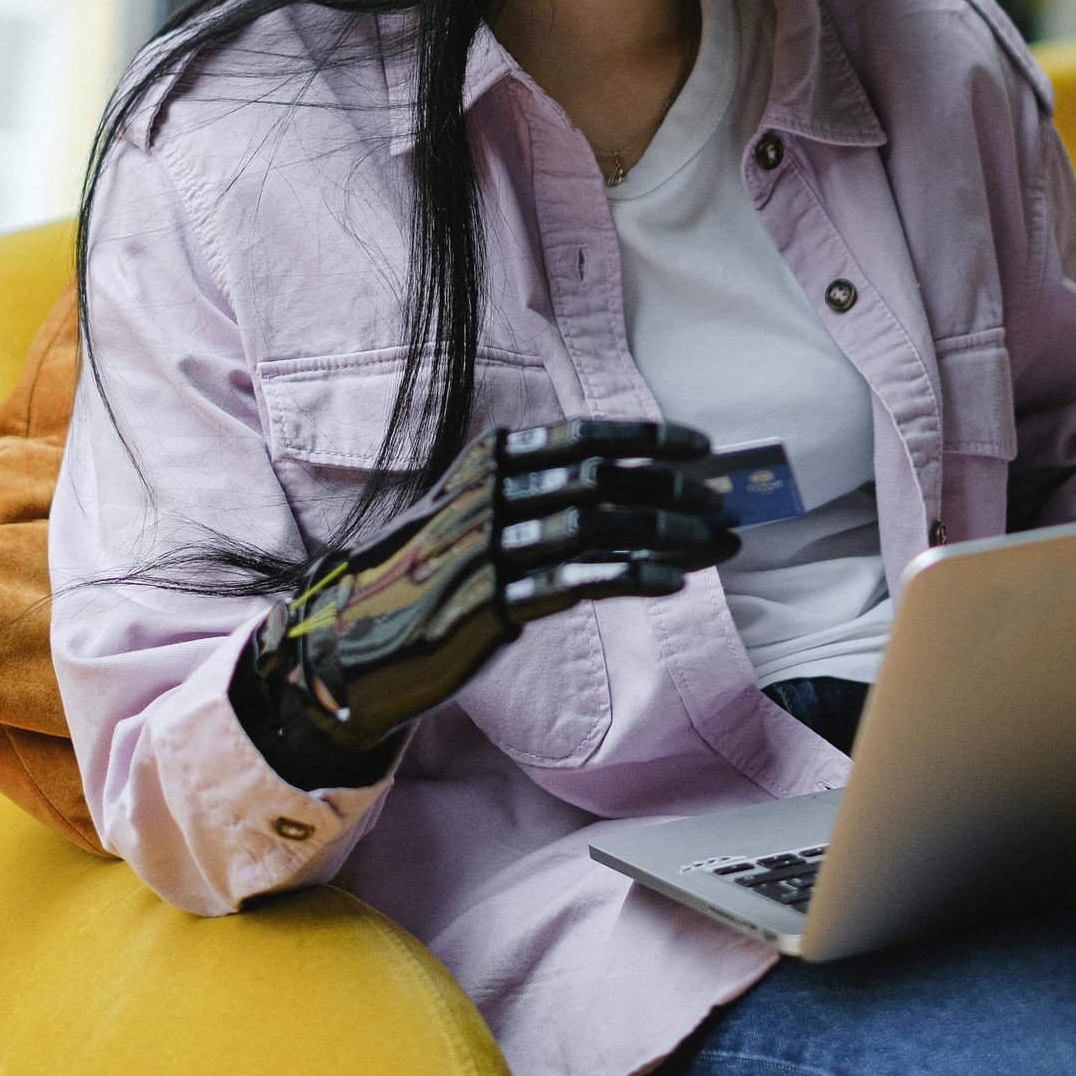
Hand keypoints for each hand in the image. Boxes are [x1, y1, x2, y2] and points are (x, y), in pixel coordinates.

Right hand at [238, 420, 736, 778]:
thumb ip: (532, 489)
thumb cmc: (429, 573)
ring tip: (715, 544)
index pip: (581, 436)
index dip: (647, 439)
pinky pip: (576, 582)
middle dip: (671, 489)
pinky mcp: (491, 604)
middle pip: (599, 479)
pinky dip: (633, 576)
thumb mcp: (471, 511)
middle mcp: (487, 495)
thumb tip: (621, 482)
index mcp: (488, 462)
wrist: (355, 640)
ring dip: (667, 533)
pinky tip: (673, 580)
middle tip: (721, 503)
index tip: (701, 449)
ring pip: (595, 527)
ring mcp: (488, 548)